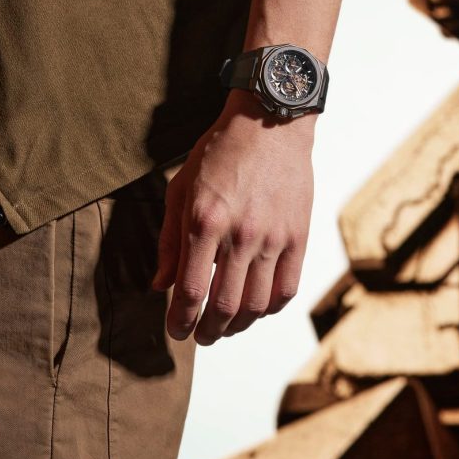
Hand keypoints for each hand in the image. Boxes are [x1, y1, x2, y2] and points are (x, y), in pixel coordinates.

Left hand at [152, 89, 314, 344]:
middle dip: (208, 331)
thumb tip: (160, 286)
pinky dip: (270, 309)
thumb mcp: (181, 188)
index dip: (181, 321)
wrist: (270, 122)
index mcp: (205, 222)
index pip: (192, 291)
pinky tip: (257, 308)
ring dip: (238, 325)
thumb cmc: (220, 152)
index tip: (176, 331)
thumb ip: (169, 241)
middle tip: (200, 336)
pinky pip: (287, 289)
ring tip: (226, 326)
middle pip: (225, 307)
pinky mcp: (298, 236)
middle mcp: (241, 235)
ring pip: (257, 305)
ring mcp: (274, 238)